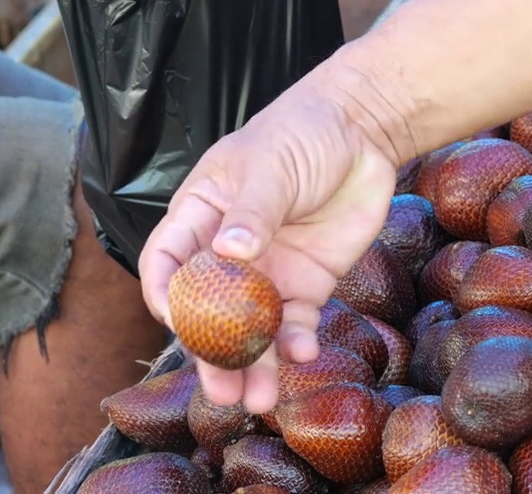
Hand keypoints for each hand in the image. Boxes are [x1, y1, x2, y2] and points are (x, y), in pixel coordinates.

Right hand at [139, 58, 407, 412]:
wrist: (365, 131)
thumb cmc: (303, 132)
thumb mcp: (271, 164)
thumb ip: (252, 211)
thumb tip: (230, 252)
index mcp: (201, 216)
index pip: (167, 263)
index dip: (166, 295)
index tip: (178, 322)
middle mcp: (228, 252)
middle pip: (209, 311)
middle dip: (212, 352)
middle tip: (221, 389)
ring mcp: (268, 271)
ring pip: (252, 329)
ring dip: (254, 364)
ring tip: (259, 400)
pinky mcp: (308, 283)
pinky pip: (297, 323)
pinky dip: (297, 343)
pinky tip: (302, 355)